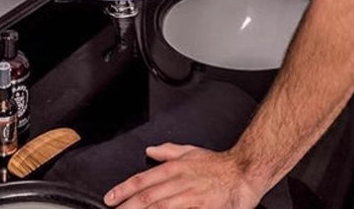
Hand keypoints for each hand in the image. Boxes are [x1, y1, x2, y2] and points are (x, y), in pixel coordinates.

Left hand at [104, 143, 261, 208]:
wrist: (243, 172)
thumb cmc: (217, 164)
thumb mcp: (190, 151)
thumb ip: (168, 151)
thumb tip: (150, 150)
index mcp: (174, 168)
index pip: (142, 179)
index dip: (124, 190)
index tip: (110, 199)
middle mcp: (179, 182)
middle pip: (147, 197)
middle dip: (127, 206)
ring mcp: (189, 197)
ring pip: (159, 208)